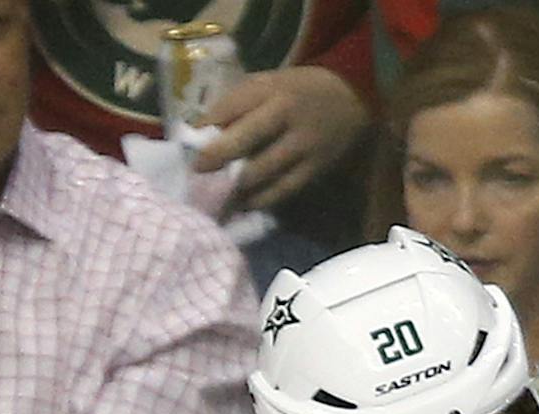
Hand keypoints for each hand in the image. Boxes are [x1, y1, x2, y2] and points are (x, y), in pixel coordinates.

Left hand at [190, 67, 369, 210]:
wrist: (351, 97)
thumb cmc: (296, 91)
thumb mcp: (267, 83)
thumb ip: (237, 104)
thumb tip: (201, 134)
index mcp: (271, 89)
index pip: (231, 107)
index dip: (206, 127)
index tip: (187, 145)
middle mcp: (287, 115)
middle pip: (245, 139)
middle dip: (216, 158)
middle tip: (196, 174)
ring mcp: (303, 145)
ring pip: (261, 171)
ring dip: (234, 187)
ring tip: (213, 197)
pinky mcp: (315, 169)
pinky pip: (282, 190)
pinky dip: (259, 200)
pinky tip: (242, 206)